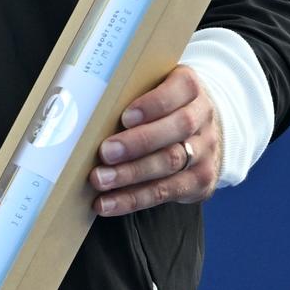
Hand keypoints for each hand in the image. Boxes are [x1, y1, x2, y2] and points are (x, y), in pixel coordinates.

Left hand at [89, 65, 221, 215]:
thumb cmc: (163, 105)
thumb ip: (130, 92)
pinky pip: (167, 192)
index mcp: (190, 87)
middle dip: (137, 143)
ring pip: (171, 162)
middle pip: (176, 128)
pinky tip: (108, 202)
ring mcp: (206, 150)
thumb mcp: (154, 88)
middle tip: (105, 152)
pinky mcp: (201, 180)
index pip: (178, 90)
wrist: (203, 129)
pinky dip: (134, 198)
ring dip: (131, 174)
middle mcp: (203, 117)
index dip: (152, 105)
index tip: (124, 117)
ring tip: (99, 180)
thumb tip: (83, 106)